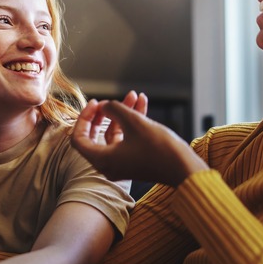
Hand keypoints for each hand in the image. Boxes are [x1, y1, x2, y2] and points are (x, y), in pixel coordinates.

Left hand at [72, 99, 207, 186]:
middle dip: (104, 114)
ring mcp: (122, 164)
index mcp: (102, 160)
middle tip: (109, 100)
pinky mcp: (135, 161)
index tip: (96, 104)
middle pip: (95, 136)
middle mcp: (109, 165)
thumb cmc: (159, 148)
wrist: (183, 168)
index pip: (79, 138)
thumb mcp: (134, 122)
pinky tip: (141, 103)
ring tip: (134, 95)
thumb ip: (115, 109)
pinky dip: (132, 123)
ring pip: (115, 135)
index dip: (84, 118)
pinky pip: (127, 139)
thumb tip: (105, 106)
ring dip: (123, 114)